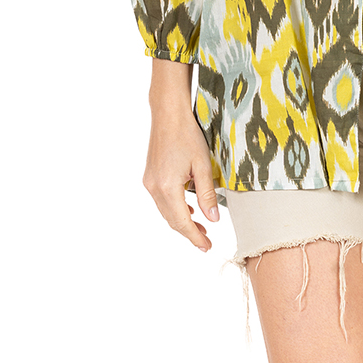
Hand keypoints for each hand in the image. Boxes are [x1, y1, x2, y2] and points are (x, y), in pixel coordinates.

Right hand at [143, 106, 220, 251]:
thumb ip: (207, 195)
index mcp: (168, 187)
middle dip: (189, 232)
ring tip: (201, 228)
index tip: (206, 247)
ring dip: (182, 221)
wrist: (168, 115)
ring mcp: (149, 182)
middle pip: (172, 220)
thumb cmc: (187, 135)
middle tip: (206, 242)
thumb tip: (213, 219)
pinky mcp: (150, 176)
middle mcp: (154, 188)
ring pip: (166, 211)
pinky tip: (188, 210)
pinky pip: (162, 200)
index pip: (182, 222)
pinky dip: (174, 209)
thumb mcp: (203, 165)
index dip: (195, 237)